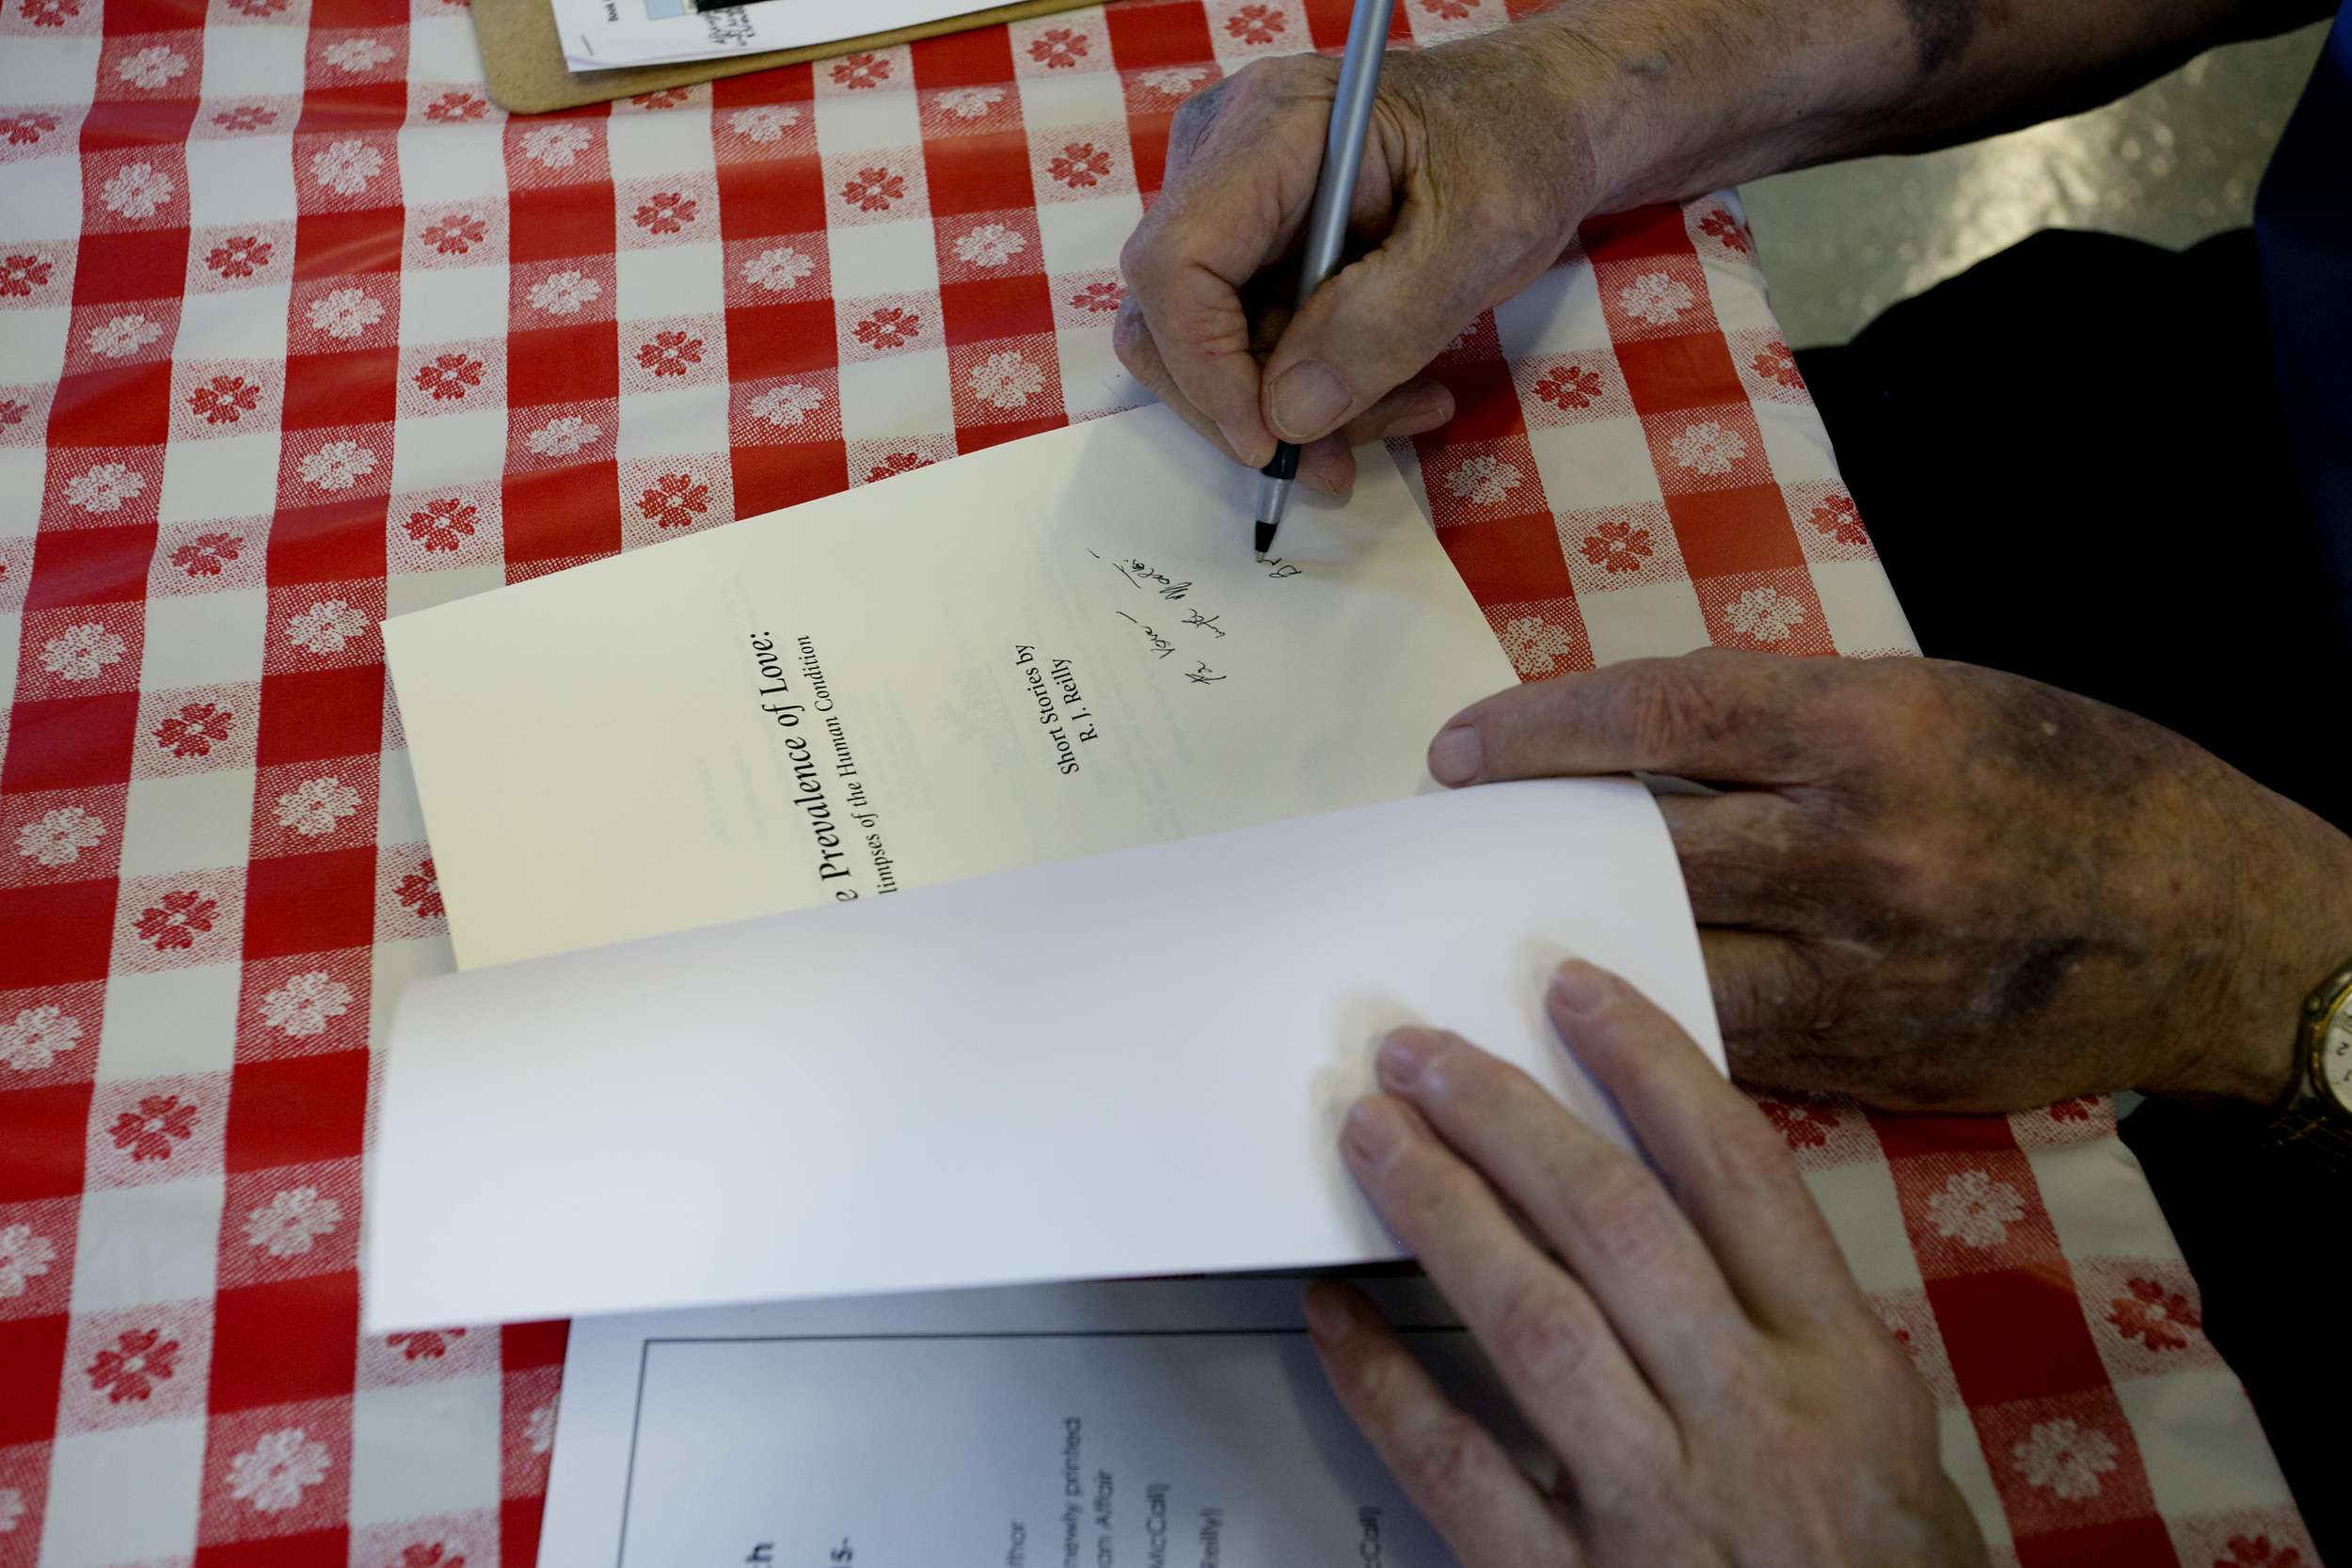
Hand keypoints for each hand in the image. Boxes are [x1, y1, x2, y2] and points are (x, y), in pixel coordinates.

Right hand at [1116, 29, 1600, 495]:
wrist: (1538, 117)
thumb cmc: (1519, 147)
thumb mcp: (1483, 236)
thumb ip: (1387, 325)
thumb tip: (1287, 416)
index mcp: (1270, 130)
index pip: (1175, 263)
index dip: (1205, 367)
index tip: (1270, 441)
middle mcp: (1220, 158)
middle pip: (1168, 318)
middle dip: (1249, 408)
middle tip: (1339, 461)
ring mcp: (1227, 205)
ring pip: (1205, 348)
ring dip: (1293, 411)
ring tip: (1406, 412)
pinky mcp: (1248, 247)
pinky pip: (1246, 344)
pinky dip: (1312, 390)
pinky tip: (1395, 391)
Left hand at [1308, 962, 1983, 1566]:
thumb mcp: (1893, 1444)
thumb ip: (1803, 1325)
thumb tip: (1690, 1194)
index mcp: (1843, 1373)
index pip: (1738, 1178)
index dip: (1649, 1067)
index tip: (1573, 991)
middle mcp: (1753, 1424)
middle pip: (1616, 1227)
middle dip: (1509, 1120)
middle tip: (1419, 1053)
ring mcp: (1660, 1512)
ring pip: (1535, 1324)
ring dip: (1441, 1213)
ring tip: (1370, 1136)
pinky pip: (1459, 1472)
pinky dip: (1388, 1386)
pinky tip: (1336, 1315)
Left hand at [1426, 650, 2351, 1109]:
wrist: (2221, 931)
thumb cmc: (2078, 783)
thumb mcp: (1937, 702)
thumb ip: (1784, 722)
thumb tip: (1628, 747)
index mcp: (1874, 737)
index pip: (1663, 718)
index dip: (1541, 732)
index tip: (1458, 754)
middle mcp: (1862, 859)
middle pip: (1646, 852)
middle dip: (1534, 848)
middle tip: (1454, 851)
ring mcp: (1869, 977)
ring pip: (1671, 967)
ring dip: (1572, 955)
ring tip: (1492, 939)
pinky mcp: (1878, 1065)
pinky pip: (1732, 1045)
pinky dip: (1657, 1025)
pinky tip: (1590, 1017)